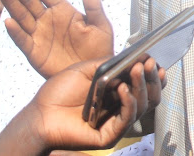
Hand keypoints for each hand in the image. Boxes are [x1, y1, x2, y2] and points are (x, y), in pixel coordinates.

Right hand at [0, 0, 113, 77]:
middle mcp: (47, 19)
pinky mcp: (34, 52)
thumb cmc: (99, 49)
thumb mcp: (100, 25)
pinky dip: (15, 31)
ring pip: (21, 15)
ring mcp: (39, 34)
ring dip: (11, 3)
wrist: (93, 74)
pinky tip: (9, 21)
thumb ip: (93, 5)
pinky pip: (22, 39)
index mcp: (62, 10)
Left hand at [0, 57, 164, 155]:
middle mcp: (121, 108)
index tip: (154, 60)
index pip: (145, 86)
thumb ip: (111, 64)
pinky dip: (128, 101)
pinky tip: (122, 88)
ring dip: (141, 86)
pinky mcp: (110, 135)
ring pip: (142, 106)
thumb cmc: (59, 93)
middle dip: (152, 78)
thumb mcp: (87, 70)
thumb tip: (134, 57)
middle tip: (149, 64)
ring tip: (137, 70)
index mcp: (118, 93)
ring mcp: (117, 123)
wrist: (39, 114)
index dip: (153, 74)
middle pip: (150, 96)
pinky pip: (127, 119)